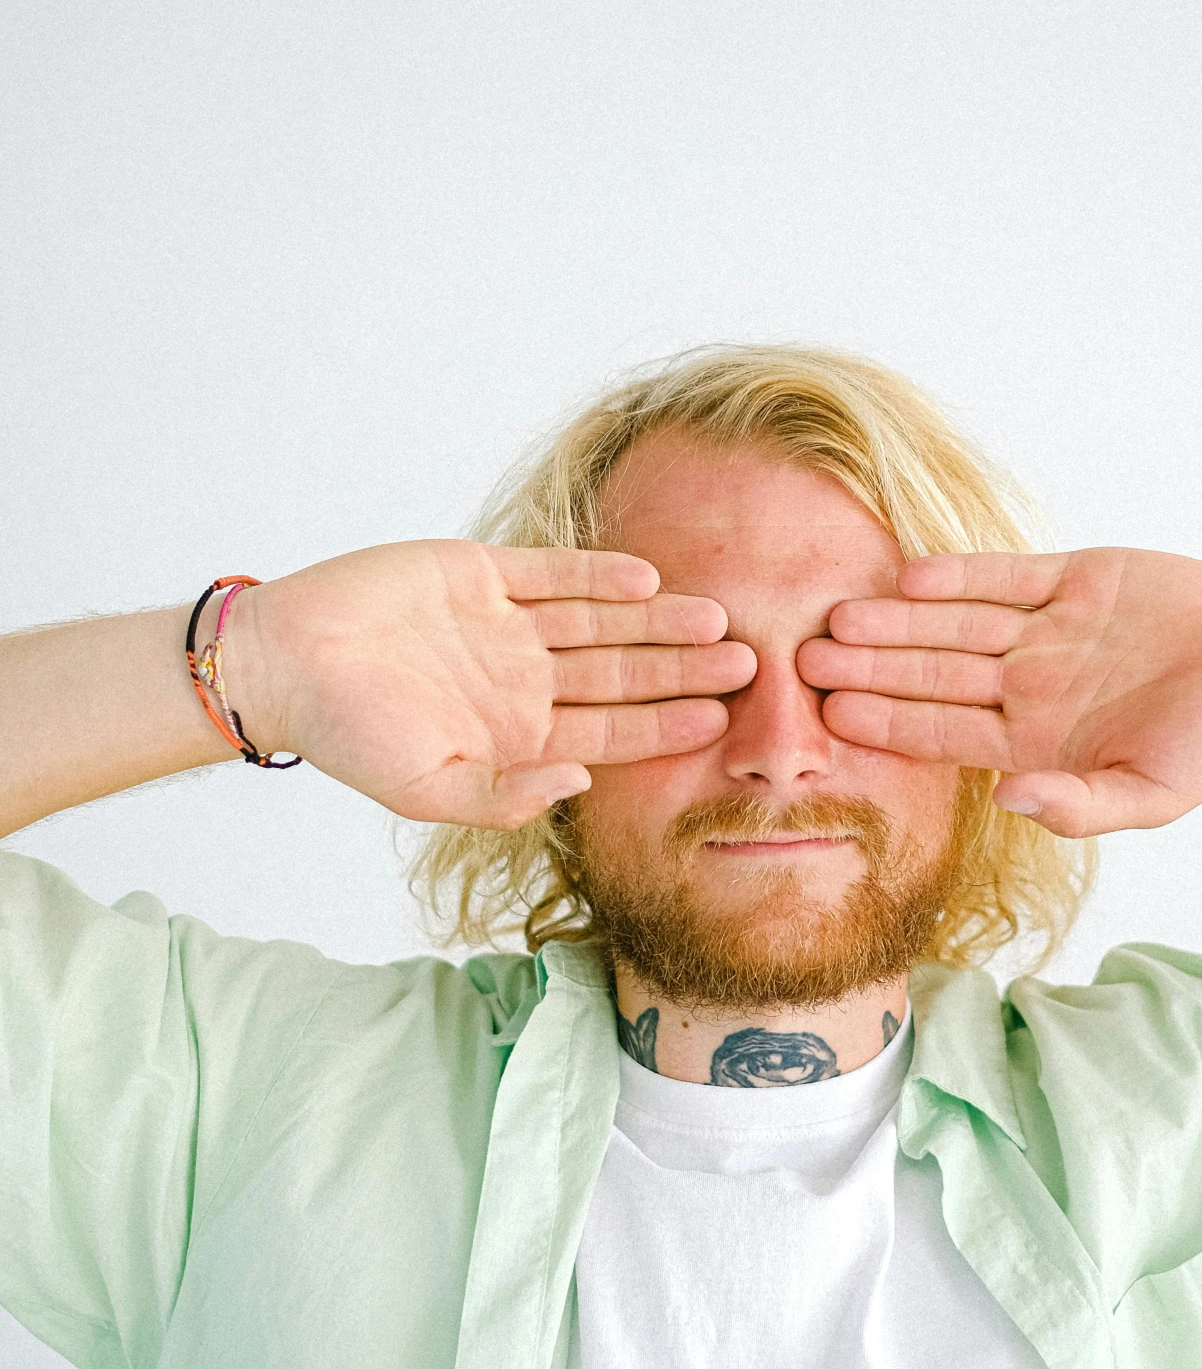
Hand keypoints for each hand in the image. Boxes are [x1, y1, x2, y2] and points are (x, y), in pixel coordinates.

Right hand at [223, 540, 754, 827]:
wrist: (284, 662)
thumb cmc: (349, 736)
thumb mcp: (426, 791)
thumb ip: (503, 796)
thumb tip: (578, 785)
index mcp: (517, 734)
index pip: (611, 731)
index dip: (666, 726)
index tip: (720, 723)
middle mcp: (523, 678)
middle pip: (622, 673)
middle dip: (683, 670)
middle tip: (751, 664)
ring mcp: (506, 624)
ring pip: (601, 621)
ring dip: (656, 621)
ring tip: (717, 619)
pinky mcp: (481, 573)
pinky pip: (553, 572)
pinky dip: (598, 572)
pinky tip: (647, 578)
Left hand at [797, 547, 1201, 835]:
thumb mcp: (1156, 794)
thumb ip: (1080, 805)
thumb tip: (1009, 801)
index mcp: (1035, 741)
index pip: (943, 731)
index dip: (888, 722)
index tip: (831, 719)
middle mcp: (1029, 683)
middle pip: (933, 673)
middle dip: (870, 667)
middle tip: (802, 660)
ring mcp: (1049, 629)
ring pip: (956, 623)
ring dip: (899, 620)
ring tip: (839, 615)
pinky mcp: (1077, 578)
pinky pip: (1006, 575)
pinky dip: (960, 573)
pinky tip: (907, 574)